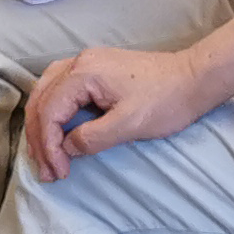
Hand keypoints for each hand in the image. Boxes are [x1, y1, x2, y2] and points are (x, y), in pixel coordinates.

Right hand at [24, 45, 214, 180]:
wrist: (194, 78)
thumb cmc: (166, 101)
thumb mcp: (130, 125)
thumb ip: (92, 138)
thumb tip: (66, 149)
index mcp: (83, 73)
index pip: (50, 110)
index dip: (48, 145)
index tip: (58, 171)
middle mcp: (77, 62)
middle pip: (41, 99)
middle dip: (39, 138)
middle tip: (46, 170)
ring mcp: (85, 62)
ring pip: (45, 91)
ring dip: (41, 124)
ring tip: (44, 153)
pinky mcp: (94, 68)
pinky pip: (59, 88)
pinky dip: (52, 110)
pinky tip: (55, 128)